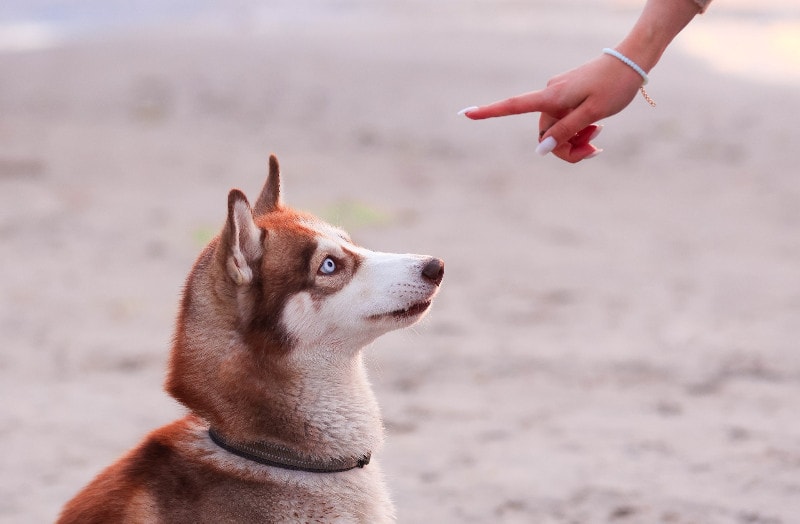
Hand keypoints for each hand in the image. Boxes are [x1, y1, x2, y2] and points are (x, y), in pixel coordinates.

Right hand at [462, 54, 643, 162]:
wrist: (633, 61)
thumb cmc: (615, 86)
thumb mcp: (593, 114)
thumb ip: (565, 131)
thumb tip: (541, 150)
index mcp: (552, 98)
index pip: (512, 106)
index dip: (488, 112)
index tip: (466, 114)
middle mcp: (551, 95)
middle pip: (544, 133)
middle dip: (565, 148)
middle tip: (595, 149)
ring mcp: (559, 96)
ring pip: (557, 130)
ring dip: (574, 139)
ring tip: (598, 136)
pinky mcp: (569, 96)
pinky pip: (566, 120)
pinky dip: (578, 129)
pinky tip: (597, 127)